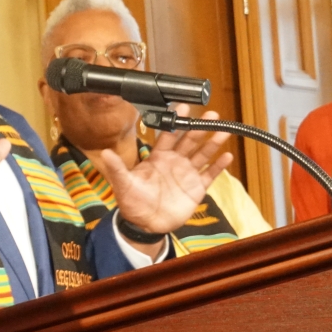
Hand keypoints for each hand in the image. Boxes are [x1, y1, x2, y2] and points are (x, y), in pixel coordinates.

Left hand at [99, 104, 231, 233]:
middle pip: (189, 140)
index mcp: (158, 157)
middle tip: (211, 114)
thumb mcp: (123, 184)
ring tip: (223, 130)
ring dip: (213, 143)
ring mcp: (187, 174)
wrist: (145, 224)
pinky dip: (218, 166)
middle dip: (199, 127)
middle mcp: (174, 161)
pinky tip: (227, 156)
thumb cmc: (132, 202)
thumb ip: (117, 168)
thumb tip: (104, 152)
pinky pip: (210, 175)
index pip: (169, 135)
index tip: (183, 107)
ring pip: (202, 154)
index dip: (176, 121)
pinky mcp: (196, 188)